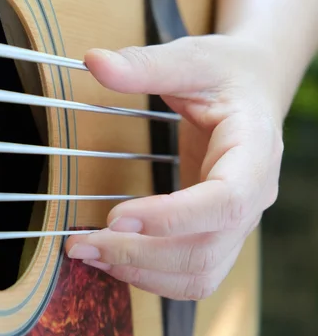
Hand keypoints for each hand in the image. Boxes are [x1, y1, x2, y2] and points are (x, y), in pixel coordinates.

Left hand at [65, 34, 284, 299]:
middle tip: (81, 244)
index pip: (225, 201)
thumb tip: (93, 61)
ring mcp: (237, 222)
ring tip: (88, 254)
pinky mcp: (217, 231)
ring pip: (198, 273)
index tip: (115, 217)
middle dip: (138, 254)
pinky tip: (111, 258)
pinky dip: (151, 276)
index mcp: (254, 152)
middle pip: (204, 249)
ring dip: (140, 273)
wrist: (252, 88)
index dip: (172, 217)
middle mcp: (252, 197)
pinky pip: (191, 273)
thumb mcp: (190, 59)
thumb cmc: (226, 72)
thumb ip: (145, 64)